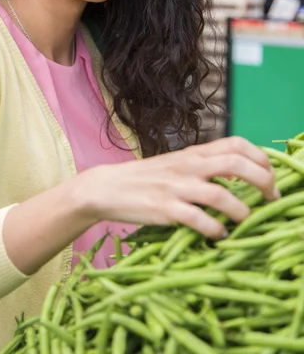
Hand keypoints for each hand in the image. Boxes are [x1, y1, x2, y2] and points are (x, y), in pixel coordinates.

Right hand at [83, 136, 277, 239]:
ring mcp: (176, 187)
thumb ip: (204, 166)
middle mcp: (188, 166)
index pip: (236, 143)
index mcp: (193, 153)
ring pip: (220, 195)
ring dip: (242, 211)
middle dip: (262, 181)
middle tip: (272, 199)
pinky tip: (220, 235)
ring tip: (247, 222)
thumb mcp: (176, 164)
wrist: (107, 187)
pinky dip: (216, 230)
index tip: (270, 175)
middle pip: (235, 164)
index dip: (261, 157)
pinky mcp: (164, 209)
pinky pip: (198, 220)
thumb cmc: (145, 178)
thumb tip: (238, 176)